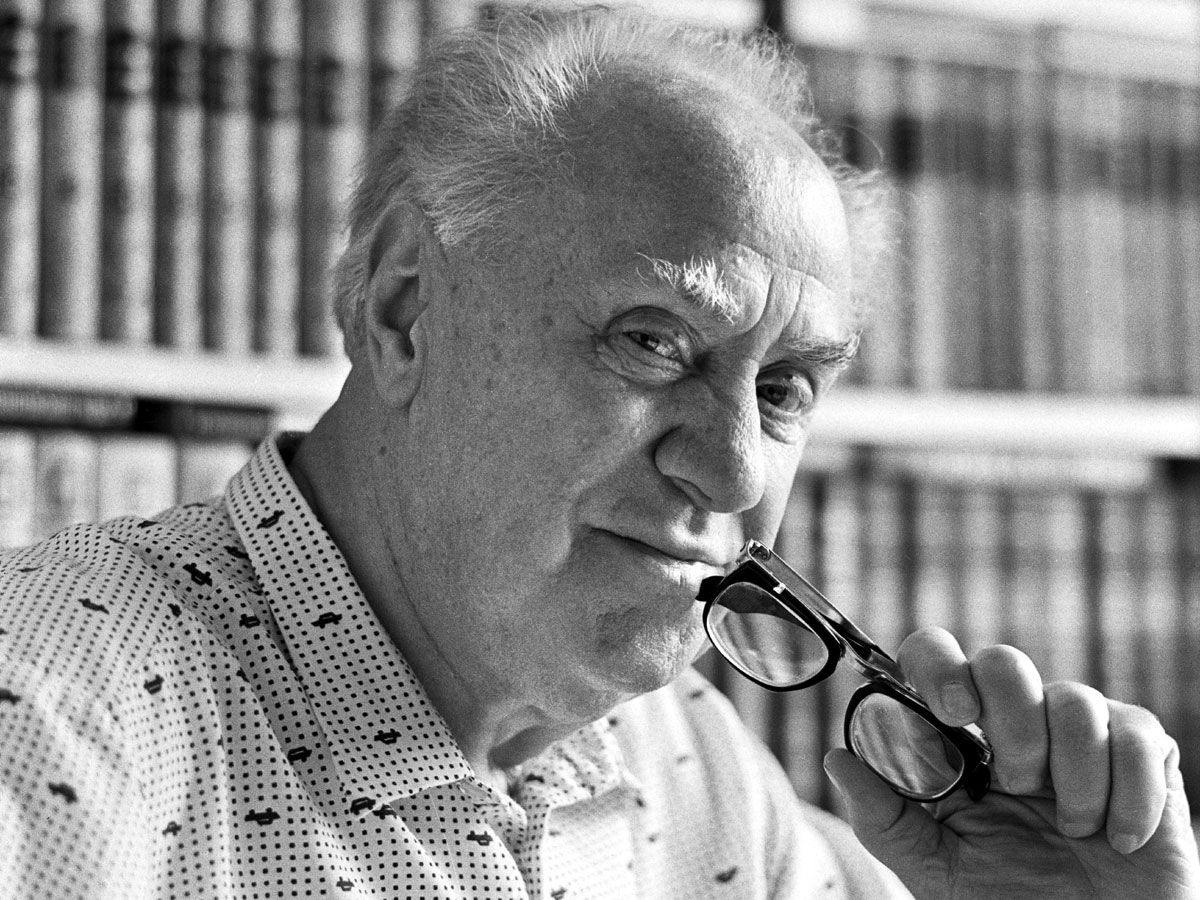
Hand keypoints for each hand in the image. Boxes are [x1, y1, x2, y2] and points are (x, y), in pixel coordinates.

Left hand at [823, 627, 1199, 899]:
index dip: (937, 664)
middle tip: (1018, 783)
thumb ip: (886, 819)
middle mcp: (1018, 724)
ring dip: (1073, 776)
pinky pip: (1139, 734)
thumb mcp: (937, 869)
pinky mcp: (1145, 755)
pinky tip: (1117, 839)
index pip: (936, 658)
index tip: (949, 710)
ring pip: (1075, 699)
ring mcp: (1082, 735)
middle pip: (1003, 662)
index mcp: (962, 740)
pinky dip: (1129, 795)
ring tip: (1072, 829)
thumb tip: (836, 758)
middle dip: (1013, 724)